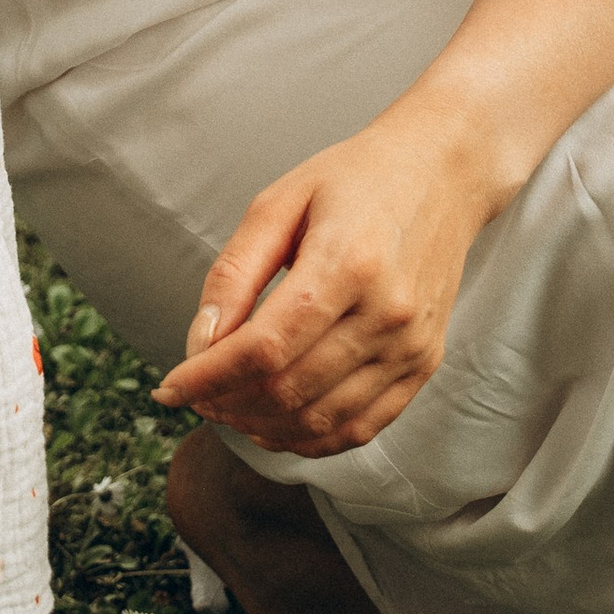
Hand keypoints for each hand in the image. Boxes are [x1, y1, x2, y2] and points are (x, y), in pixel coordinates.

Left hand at [150, 96, 506, 456]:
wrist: (443, 174)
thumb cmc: (357, 179)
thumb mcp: (279, 202)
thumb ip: (235, 274)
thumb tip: (200, 344)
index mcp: (348, 262)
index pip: (265, 348)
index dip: (208, 378)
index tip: (170, 387)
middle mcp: (387, 312)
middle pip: (289, 390)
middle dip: (226, 403)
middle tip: (194, 395)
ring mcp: (411, 345)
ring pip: (321, 420)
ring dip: (261, 426)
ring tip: (226, 408)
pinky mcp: (424, 363)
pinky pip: (360, 426)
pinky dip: (309, 439)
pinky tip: (274, 422)